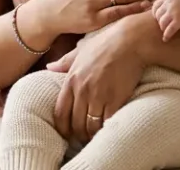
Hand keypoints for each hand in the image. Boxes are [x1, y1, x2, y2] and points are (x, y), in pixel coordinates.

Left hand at [45, 15, 149, 143]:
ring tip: (96, 137)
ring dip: (92, 135)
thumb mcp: (80, 51)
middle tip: (83, 138)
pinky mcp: (115, 100)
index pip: (60, 112)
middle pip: (75, 123)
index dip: (62, 128)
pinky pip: (107, 123)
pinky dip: (106, 130)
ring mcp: (98, 96)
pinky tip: (108, 131)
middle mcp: (82, 90)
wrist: (129, 41)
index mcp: (71, 80)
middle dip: (78, 134)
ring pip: (90, 127)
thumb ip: (64, 62)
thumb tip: (49, 67)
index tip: (67, 134)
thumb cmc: (105, 43)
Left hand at [152, 0, 179, 40]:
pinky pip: (169, 30)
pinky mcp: (179, 21)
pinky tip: (165, 39)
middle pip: (158, 15)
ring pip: (162, 23)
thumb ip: (168, 3)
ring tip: (166, 30)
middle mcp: (169, 4)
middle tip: (163, 25)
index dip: (155, 13)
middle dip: (160, 21)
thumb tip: (157, 10)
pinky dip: (166, 35)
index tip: (157, 18)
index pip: (156, 5)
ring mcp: (173, 13)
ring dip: (163, 28)